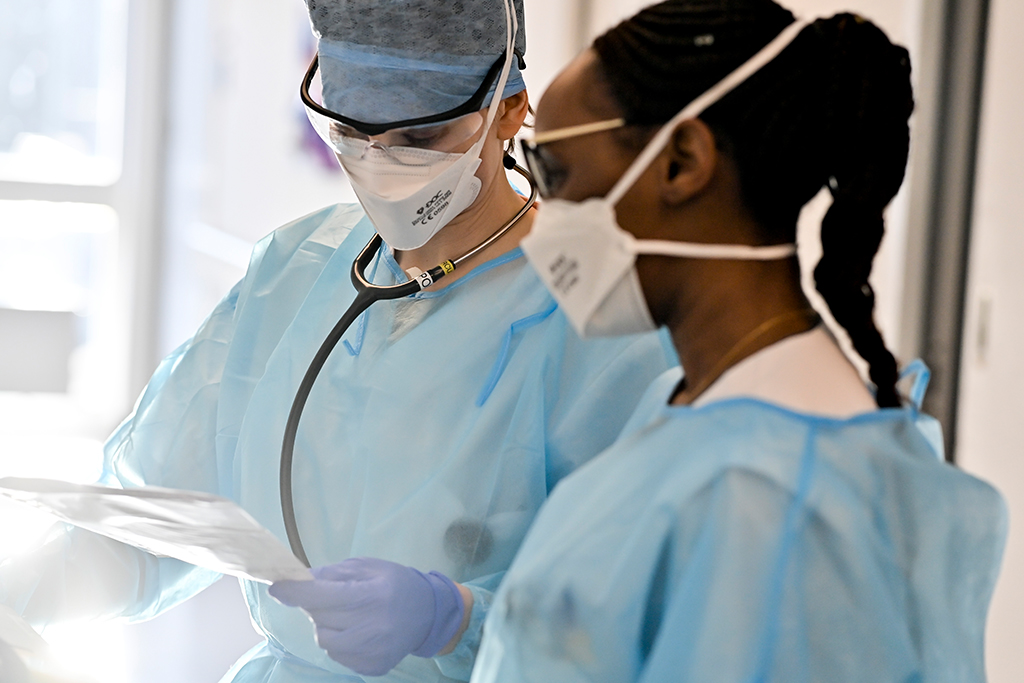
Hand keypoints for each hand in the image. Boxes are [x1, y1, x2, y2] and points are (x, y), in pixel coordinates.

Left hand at [268, 557, 464, 675]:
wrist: (429, 613)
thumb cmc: (395, 583)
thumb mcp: (368, 567)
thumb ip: (333, 573)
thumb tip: (299, 580)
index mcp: (372, 595)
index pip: (323, 596)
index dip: (296, 592)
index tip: (277, 587)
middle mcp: (372, 627)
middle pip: (319, 617)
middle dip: (317, 604)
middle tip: (333, 597)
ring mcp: (372, 651)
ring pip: (324, 640)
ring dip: (327, 625)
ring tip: (349, 616)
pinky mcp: (372, 667)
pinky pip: (337, 655)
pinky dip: (339, 642)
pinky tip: (358, 631)